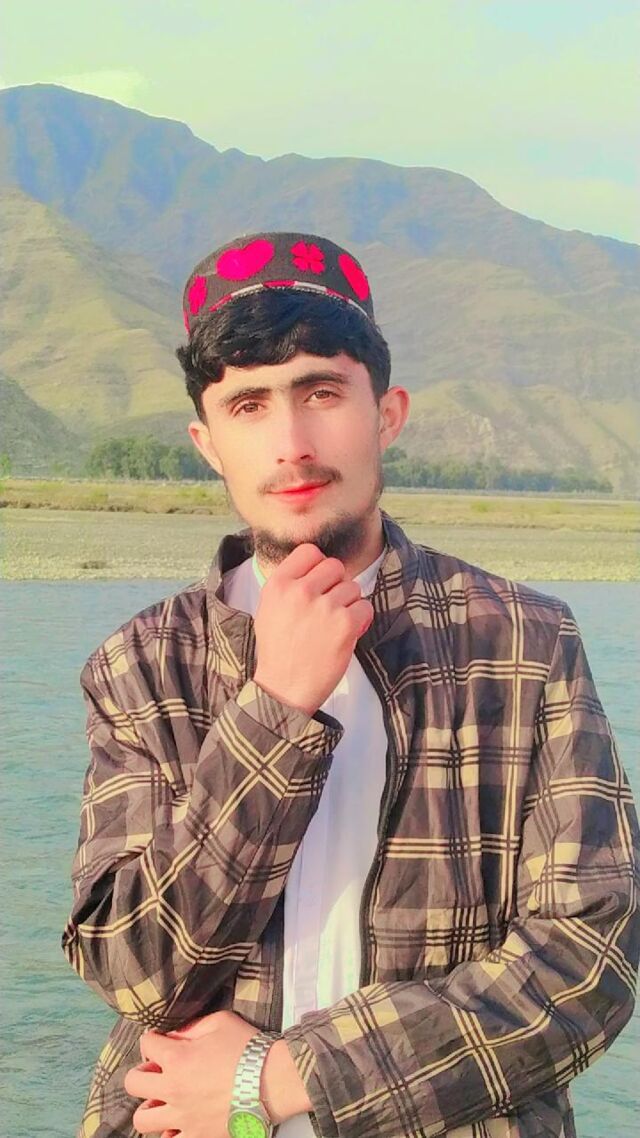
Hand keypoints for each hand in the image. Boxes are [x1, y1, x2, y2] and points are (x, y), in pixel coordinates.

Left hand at [124, 1010, 309, 1136]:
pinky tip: (180, 1121)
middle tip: (158, 1071)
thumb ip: (191, 1027)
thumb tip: (174, 1036)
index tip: (162, 1042)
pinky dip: (170, 1132)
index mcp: (177, 1059)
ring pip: (142, 1120)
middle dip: (141, 1073)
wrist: (273, 1082)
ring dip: (149, 1107)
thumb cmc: (249, 1049)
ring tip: (163, 1100)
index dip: (152, 1039)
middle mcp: (173, 1090)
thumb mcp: (220, 1022)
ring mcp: (183, 1117)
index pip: (146, 1044)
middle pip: (133, 1084)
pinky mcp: (197, 1136)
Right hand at [253, 543, 373, 715]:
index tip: (320, 582)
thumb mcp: (269, 609)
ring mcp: (324, 606)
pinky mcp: (345, 624)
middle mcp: (300, 591)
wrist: (285, 688)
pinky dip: (361, 620)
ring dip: (349, 605)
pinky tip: (347, 633)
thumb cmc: (278, 651)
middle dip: (337, 585)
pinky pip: (365, 606)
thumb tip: (315, 567)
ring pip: (352, 587)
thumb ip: (289, 584)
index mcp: (278, 585)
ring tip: (334, 625)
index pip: (309, 552)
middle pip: (335, 566)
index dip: (319, 565)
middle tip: (330, 607)